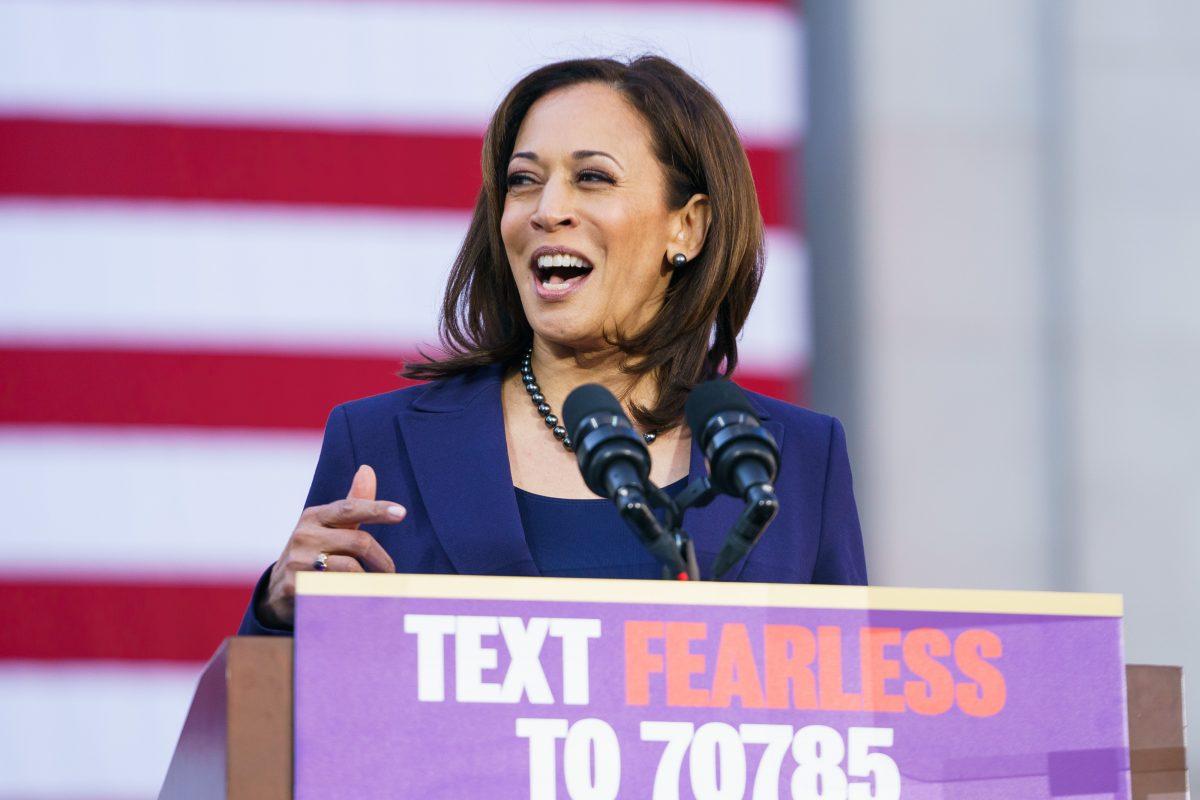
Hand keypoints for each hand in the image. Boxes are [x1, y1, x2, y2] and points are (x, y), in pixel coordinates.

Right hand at [257, 464, 402, 627]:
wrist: (278, 589)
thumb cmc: (313, 551)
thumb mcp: (330, 526)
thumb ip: (354, 502)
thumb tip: (367, 470)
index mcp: (314, 516)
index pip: (350, 508)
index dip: (377, 509)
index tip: (401, 512)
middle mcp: (304, 536)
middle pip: (358, 542)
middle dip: (381, 559)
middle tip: (390, 572)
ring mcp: (297, 562)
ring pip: (351, 568)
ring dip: (370, 579)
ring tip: (376, 587)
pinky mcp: (295, 587)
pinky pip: (338, 590)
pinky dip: (354, 594)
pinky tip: (358, 597)